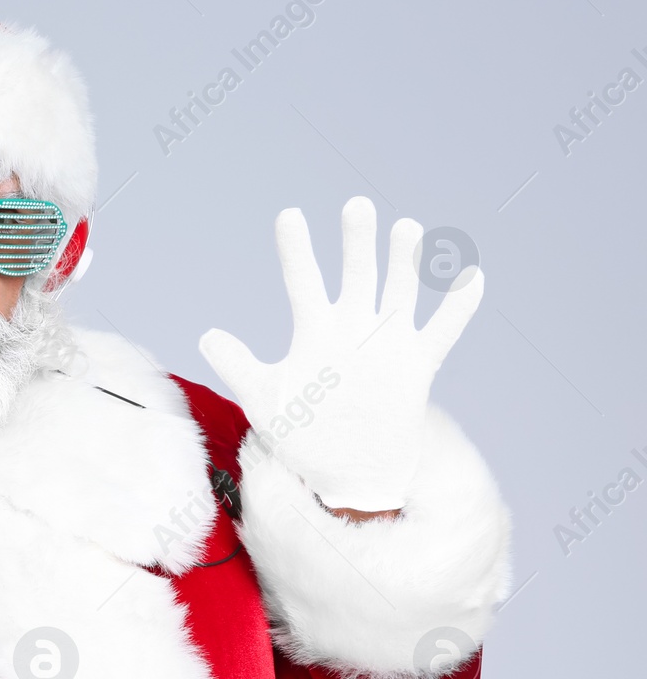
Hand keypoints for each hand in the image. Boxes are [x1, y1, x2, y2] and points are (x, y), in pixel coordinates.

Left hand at [199, 197, 482, 511]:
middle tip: (356, 206)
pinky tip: (472, 276)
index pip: (302, 280)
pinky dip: (458, 306)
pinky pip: (443, 330)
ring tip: (405, 228)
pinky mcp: (418, 365)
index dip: (296, 249)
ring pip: (399, 290)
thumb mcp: (263, 400)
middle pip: (357, 273)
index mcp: (314, 330)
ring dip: (404, 261)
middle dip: (358, 241)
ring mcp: (388, 343)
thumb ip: (237, 366)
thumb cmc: (302, 435)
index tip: (289, 215)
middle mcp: (353, 328)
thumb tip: (206, 336)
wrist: (347, 472)